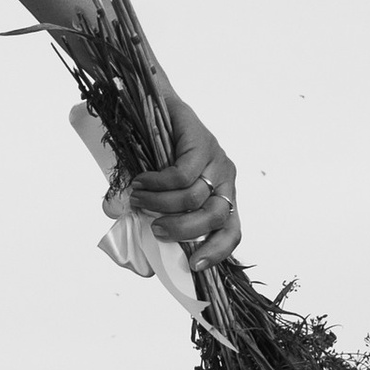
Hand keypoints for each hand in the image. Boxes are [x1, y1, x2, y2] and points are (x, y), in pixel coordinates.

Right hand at [129, 95, 241, 272]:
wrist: (149, 103)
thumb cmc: (152, 155)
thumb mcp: (155, 192)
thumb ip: (150, 217)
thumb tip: (137, 249)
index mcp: (221, 196)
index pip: (232, 231)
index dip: (217, 251)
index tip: (194, 266)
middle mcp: (224, 179)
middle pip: (214, 218)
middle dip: (181, 230)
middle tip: (154, 228)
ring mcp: (216, 159)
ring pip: (195, 198)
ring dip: (161, 205)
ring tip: (138, 199)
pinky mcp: (201, 142)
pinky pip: (182, 175)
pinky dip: (158, 184)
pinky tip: (142, 182)